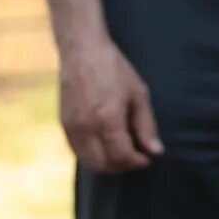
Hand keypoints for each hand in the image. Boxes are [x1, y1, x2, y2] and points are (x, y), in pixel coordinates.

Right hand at [59, 32, 162, 173]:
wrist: (82, 51)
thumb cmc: (114, 69)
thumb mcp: (138, 94)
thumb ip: (146, 126)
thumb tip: (156, 152)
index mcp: (107, 119)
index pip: (121, 157)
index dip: (137, 162)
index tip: (146, 158)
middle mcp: (86, 127)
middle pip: (103, 165)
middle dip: (122, 166)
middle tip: (135, 157)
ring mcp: (71, 127)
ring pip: (88, 162)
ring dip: (106, 164)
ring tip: (121, 152)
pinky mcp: (63, 124)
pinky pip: (77, 151)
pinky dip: (92, 155)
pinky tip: (105, 144)